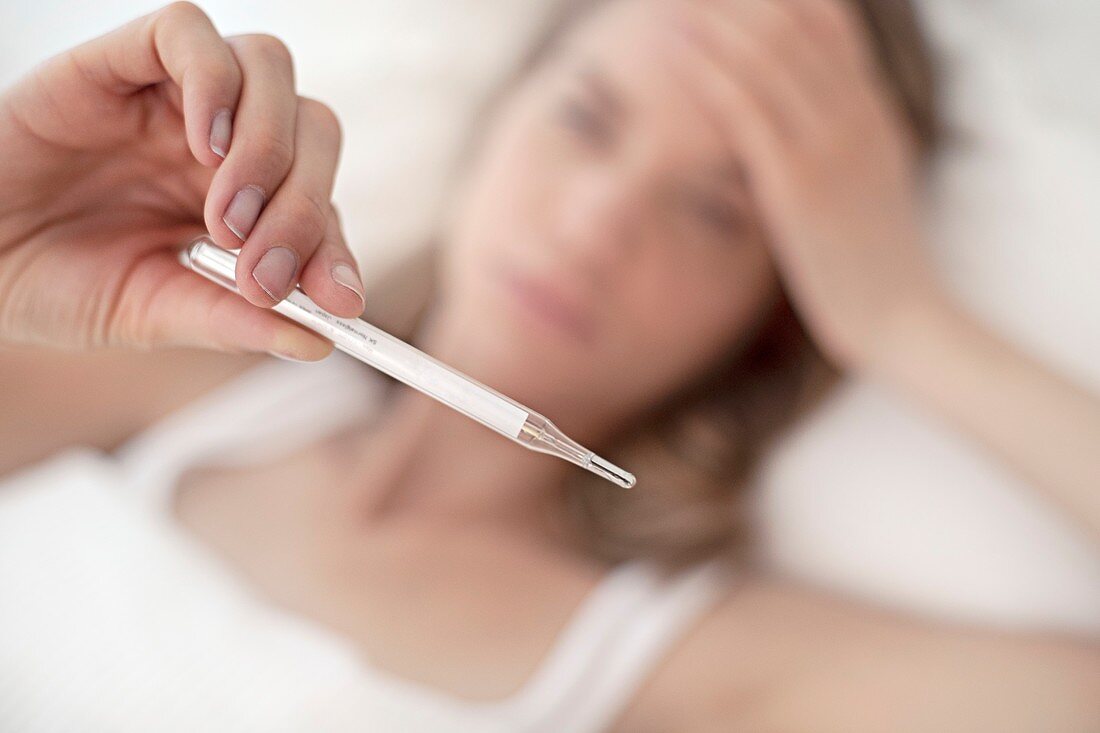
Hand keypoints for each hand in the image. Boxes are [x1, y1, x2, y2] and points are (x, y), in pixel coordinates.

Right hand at [0, 2, 364, 359]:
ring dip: (267, 148)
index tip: (339, 304)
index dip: (337, 250)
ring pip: (268, 69)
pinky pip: (188, 33)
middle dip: (304, 206)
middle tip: (263, 272)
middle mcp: (225, 142)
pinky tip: (201, 146)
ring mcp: (178, 98)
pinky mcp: (122, 61)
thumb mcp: (155, 312)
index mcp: (247, 201)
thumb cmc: (61, 285)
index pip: (323, 204)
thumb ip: (233, 320)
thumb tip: (320, 341)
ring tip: (226, 222)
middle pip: (312, 129)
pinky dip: (211, 82)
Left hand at [665, 0, 945, 369]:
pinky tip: (679, 54)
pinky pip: (746, 112)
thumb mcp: (873, 185)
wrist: (905, 318)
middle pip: (795, 29)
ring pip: (767, 60)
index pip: (833, 26)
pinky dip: (710, 75)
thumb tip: (804, 123)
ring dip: (717, 26)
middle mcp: (857, 116)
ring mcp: (830, 146)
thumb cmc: (878, 262)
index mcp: (876, 113)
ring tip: (677, 6)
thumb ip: (846, 144)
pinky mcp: (798, 184)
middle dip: (743, 5)